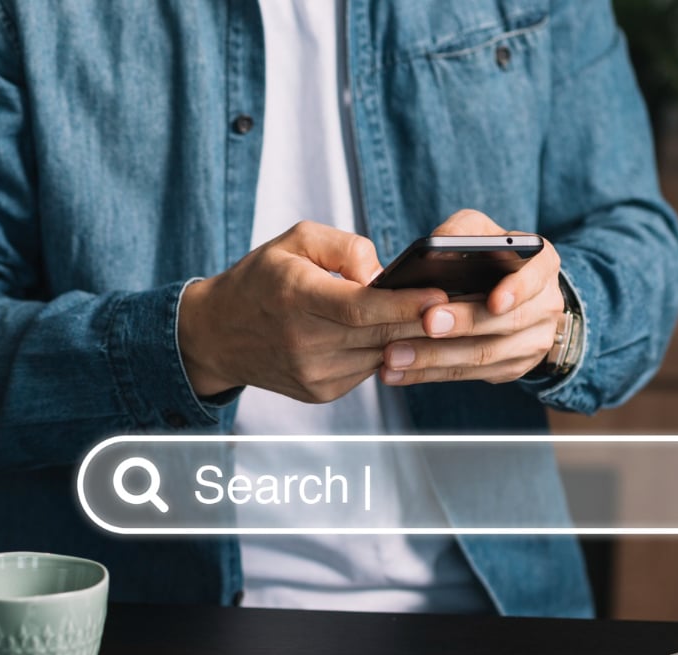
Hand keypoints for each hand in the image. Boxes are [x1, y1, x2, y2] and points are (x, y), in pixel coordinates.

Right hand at [177, 221, 448, 401]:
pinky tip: (390, 336)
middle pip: (379, 335)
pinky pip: (367, 370)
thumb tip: (383, 274)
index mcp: (296, 297)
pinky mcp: (319, 392)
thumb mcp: (295, 241)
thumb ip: (344, 247)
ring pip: (380, 355)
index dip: (404, 304)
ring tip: (433, 319)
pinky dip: (382, 352)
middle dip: (422, 322)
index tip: (441, 295)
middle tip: (459, 307)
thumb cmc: (263, 279)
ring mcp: (312, 373)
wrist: (218, 334)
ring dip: (409, 339)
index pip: (361, 308)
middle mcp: (303, 341)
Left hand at [379, 209, 564, 386]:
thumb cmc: (490, 258)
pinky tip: (399, 372)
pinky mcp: (511, 368)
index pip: (536, 277)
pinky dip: (430, 374)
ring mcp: (532, 343)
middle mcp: (545, 306)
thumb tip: (435, 246)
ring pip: (484, 355)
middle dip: (464, 324)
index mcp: (542, 266)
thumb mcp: (481, 232)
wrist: (515, 296)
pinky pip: (469, 375)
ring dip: (436, 357)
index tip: (494, 302)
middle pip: (506, 322)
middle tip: (427, 323)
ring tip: (395, 355)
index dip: (517, 291)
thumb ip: (462, 232)